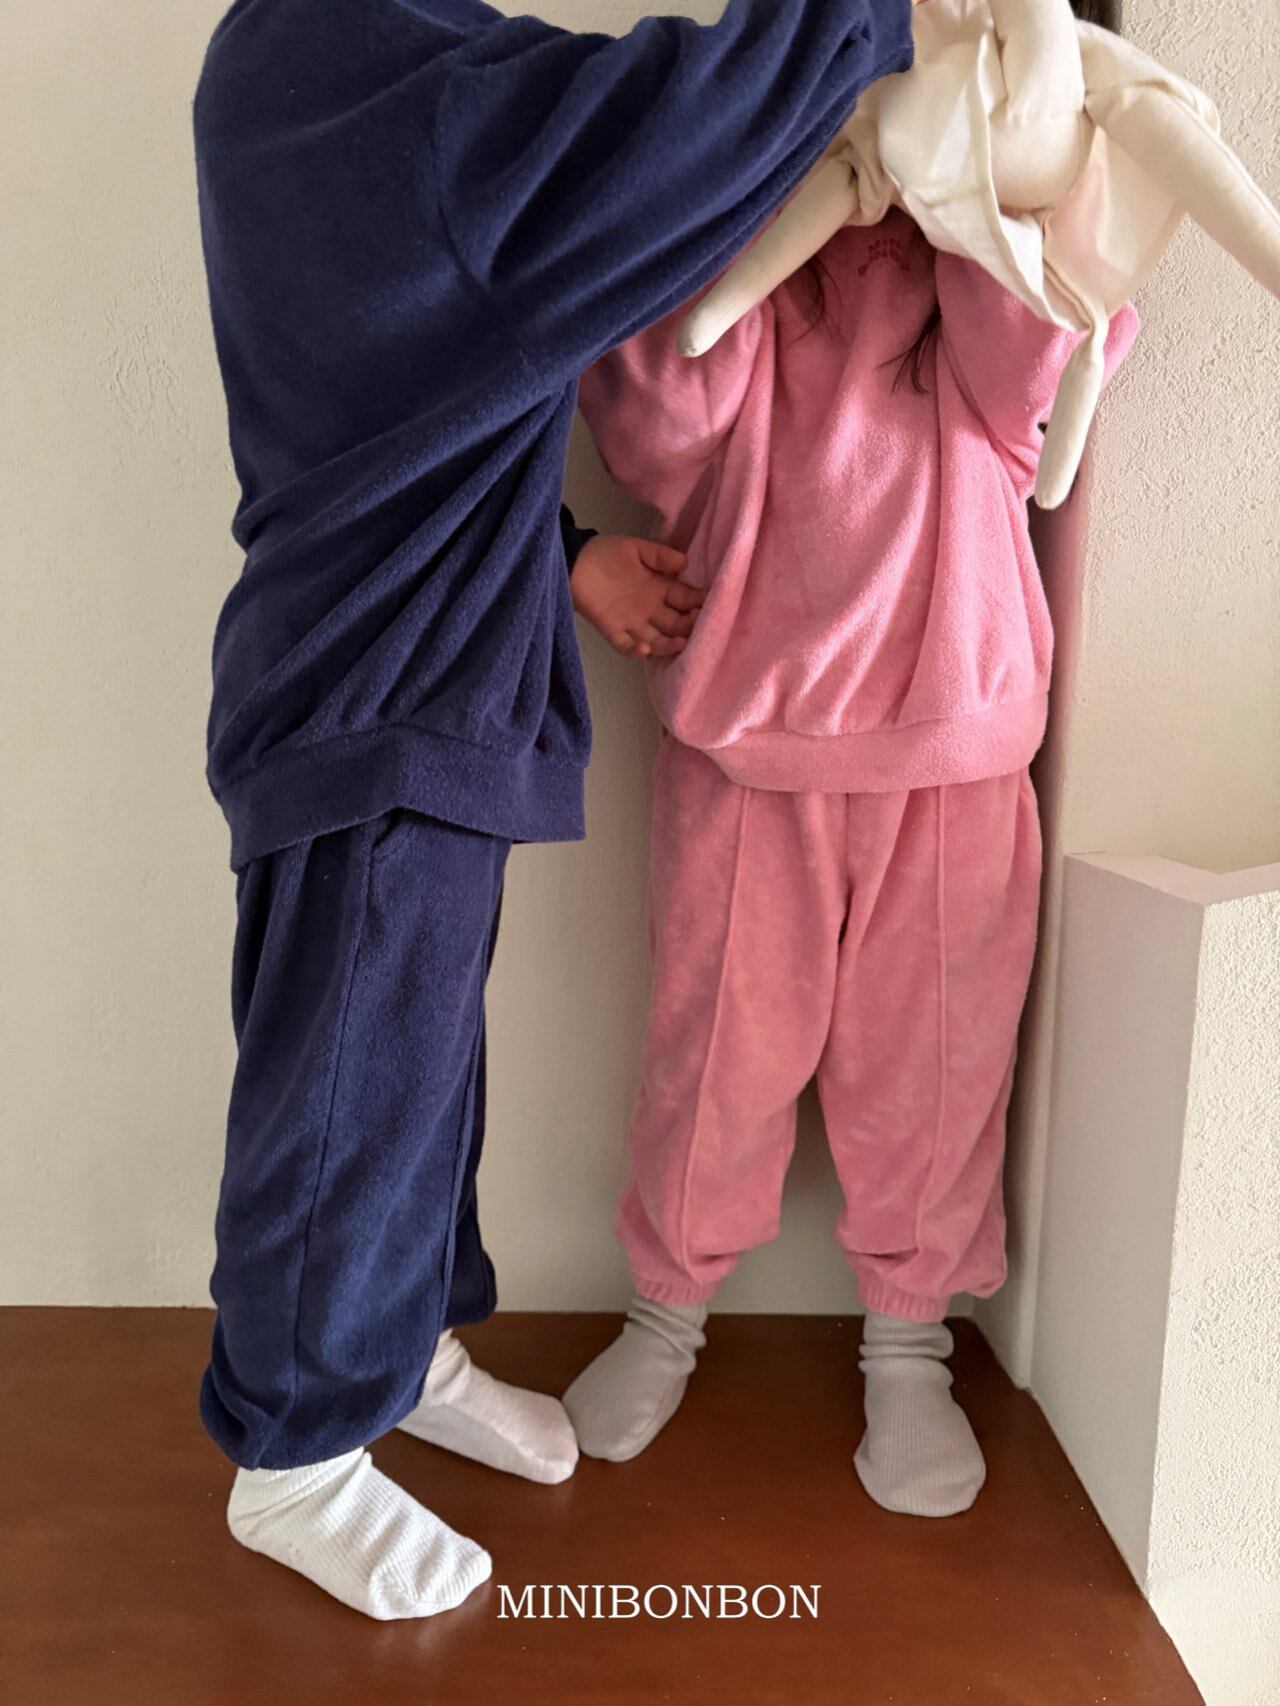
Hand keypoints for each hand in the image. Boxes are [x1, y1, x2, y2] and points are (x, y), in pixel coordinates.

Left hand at [570, 534, 702, 659]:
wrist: (574, 561)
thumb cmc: (606, 553)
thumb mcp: (636, 548)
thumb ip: (659, 555)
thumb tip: (685, 562)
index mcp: (659, 589)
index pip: (685, 599)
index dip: (699, 602)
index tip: (713, 603)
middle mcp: (650, 609)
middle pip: (676, 624)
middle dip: (690, 625)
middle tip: (700, 623)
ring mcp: (632, 622)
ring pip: (657, 640)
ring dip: (669, 644)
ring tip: (681, 643)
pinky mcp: (612, 630)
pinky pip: (625, 646)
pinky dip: (635, 650)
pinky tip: (644, 647)